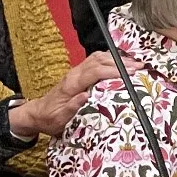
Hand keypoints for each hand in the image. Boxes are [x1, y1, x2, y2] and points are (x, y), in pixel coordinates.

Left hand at [9, 53, 130, 140]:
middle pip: (99, 60)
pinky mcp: (79, 72)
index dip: (113, 70)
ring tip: (134, 63)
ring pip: (98, 57)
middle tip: (139, 66)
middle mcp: (74, 74)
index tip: (130, 73)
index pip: (95, 71)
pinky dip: (110, 58)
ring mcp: (76, 71)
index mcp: (71, 84)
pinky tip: (120, 62)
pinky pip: (96, 60)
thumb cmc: (50, 119)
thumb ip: (72, 107)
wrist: (37, 114)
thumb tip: (86, 95)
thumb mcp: (60, 119)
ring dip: (117, 58)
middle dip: (121, 62)